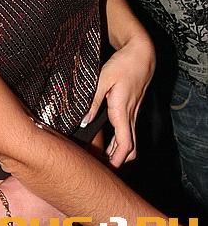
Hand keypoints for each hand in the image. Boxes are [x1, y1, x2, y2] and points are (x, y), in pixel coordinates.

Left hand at [82, 36, 154, 167]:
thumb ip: (92, 101)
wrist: (140, 55)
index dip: (118, 160)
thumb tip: (84, 121)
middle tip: (102, 168)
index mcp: (122, 112)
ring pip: (130, 140)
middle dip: (118, 161)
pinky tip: (109, 140)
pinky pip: (129, 130)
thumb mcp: (103, 80)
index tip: (107, 170)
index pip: (125, 145)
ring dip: (120, 151)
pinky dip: (121, 140)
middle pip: (130, 148)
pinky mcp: (132, 108)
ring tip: (103, 158)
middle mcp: (130, 115)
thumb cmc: (122, 65)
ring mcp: (133, 112)